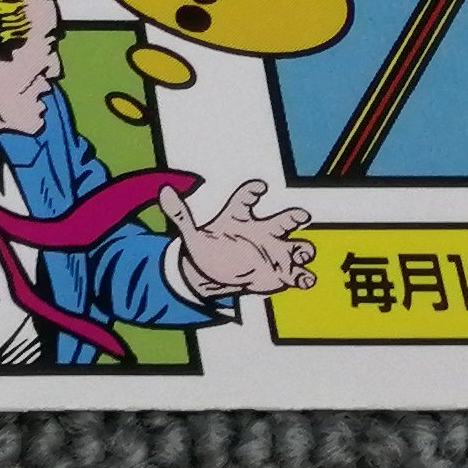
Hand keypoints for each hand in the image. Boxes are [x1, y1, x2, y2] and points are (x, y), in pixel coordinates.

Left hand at [165, 175, 315, 297]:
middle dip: (295, 217)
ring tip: (303, 253)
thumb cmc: (207, 249)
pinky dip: (304, 278)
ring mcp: (275, 252)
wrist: (213, 275)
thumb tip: (164, 191)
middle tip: (301, 215)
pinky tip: (303, 280)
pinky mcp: (280, 274)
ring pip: (299, 247)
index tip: (259, 187)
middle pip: (284, 219)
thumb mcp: (191, 234)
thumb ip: (180, 214)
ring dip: (303, 250)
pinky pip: (298, 275)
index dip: (253, 191)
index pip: (247, 198)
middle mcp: (263, 231)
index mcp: (240, 216)